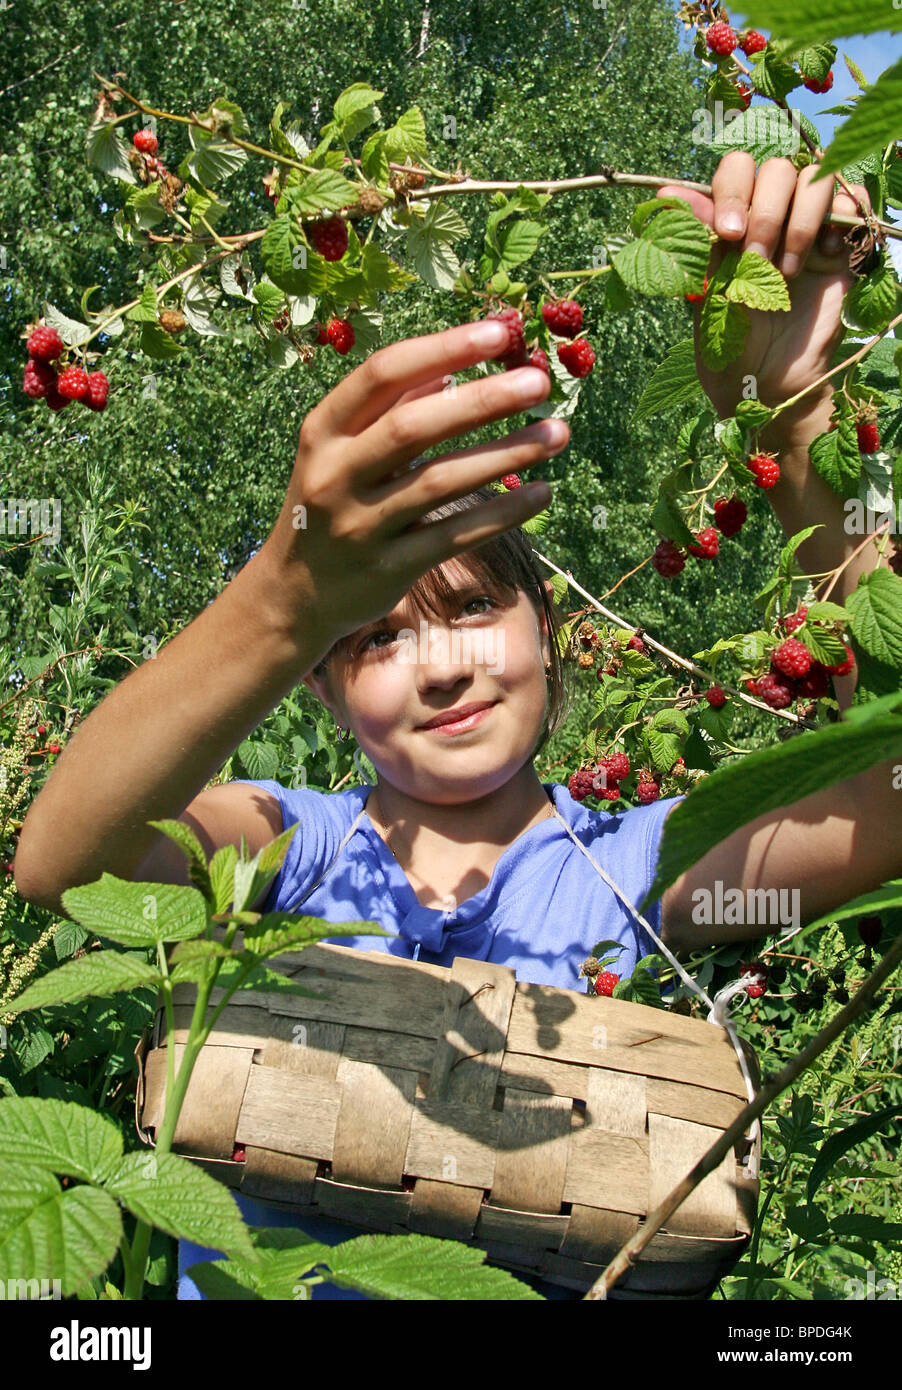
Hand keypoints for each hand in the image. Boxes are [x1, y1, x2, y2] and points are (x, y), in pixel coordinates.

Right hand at [260, 321, 569, 644]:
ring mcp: (361, 525)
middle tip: (539, 382)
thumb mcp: (342, 451)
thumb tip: (450, 368)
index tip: (499, 332)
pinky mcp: (389, 568)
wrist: (294, 593)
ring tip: (557, 435)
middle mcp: (336, 474)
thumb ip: (390, 409)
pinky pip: (455, 536)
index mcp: (324, 431)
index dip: (443, 349)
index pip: (383, 375)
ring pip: (440, 482)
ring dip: (505, 455)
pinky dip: (502, 514)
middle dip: (482, 401)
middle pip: (413, 427)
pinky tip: (541, 494)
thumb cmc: (331, 504)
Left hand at [659, 152, 869, 421]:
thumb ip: (697, 242)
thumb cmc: (728, 344)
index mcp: (734, 221)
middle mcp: (771, 217)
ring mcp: (808, 228)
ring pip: (815, 179)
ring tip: (786, 272)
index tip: (728, 232)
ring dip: (798, 222)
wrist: (767, 384)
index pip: (737, 168)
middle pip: (777, 168)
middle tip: (755, 260)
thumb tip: (666, 196)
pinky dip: (842, 216)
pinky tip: (824, 254)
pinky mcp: (842, 247)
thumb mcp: (706, 291)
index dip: (732, 190)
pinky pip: (853, 202)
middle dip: (764, 213)